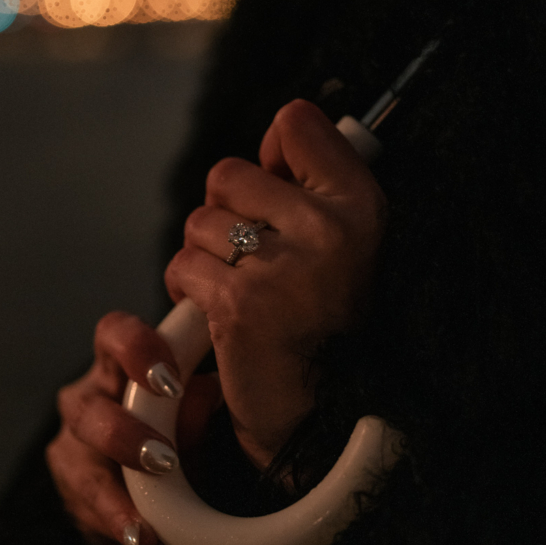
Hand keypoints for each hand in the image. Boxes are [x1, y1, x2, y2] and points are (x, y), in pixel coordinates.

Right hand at [46, 311, 221, 544]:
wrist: (160, 480)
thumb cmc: (186, 429)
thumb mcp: (200, 417)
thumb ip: (199, 408)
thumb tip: (207, 392)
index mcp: (123, 363)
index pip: (115, 334)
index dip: (136, 350)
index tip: (169, 381)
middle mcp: (90, 396)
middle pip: (87, 407)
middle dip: (123, 436)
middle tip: (163, 462)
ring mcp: (71, 442)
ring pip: (76, 464)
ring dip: (113, 499)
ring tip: (146, 532)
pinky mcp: (68, 484)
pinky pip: (83, 508)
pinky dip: (114, 526)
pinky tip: (141, 544)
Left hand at [164, 99, 385, 469]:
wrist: (321, 421)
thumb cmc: (326, 329)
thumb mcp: (345, 247)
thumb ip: (313, 183)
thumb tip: (277, 129)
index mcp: (362, 206)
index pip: (295, 123)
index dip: (271, 157)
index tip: (278, 198)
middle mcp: (329, 230)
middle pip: (230, 173)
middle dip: (226, 216)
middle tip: (256, 264)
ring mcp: (282, 266)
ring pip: (199, 223)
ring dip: (205, 259)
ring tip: (243, 296)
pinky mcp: (238, 303)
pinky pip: (183, 266)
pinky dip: (189, 292)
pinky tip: (221, 319)